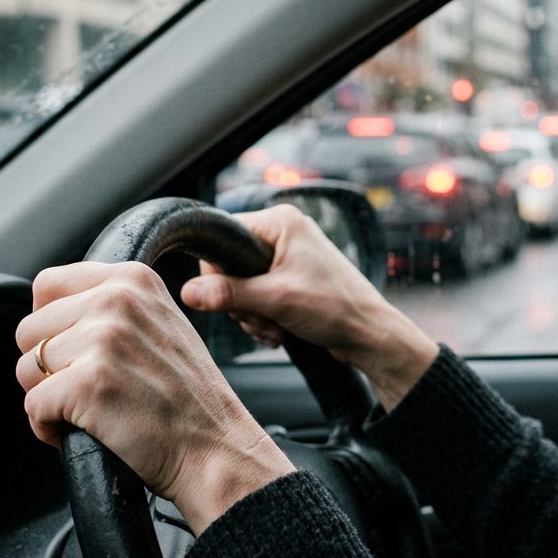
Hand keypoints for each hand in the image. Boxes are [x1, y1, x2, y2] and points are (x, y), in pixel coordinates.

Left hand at [15, 261, 294, 534]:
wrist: (216, 450)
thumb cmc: (189, 400)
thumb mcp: (161, 324)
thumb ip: (114, 307)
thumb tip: (54, 312)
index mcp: (133, 280)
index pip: (47, 286)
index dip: (52, 326)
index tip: (77, 353)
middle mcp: (117, 300)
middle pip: (30, 330)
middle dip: (47, 367)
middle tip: (89, 389)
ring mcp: (102, 340)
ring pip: (26, 368)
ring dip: (48, 398)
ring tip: (90, 410)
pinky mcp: (87, 383)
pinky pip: (33, 406)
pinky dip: (49, 428)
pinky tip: (86, 431)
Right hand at [180, 204, 438, 409]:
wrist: (369, 335)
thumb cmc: (335, 308)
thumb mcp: (274, 300)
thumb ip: (228, 294)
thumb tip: (188, 292)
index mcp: (280, 222)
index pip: (223, 237)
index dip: (219, 271)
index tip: (230, 296)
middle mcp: (283, 234)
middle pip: (230, 266)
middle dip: (241, 301)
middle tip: (261, 317)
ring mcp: (288, 258)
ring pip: (242, 287)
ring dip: (252, 314)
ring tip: (275, 327)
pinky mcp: (291, 280)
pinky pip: (259, 297)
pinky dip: (264, 318)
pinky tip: (280, 332)